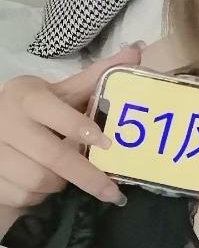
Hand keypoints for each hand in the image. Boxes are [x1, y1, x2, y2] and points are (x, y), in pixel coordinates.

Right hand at [0, 44, 142, 208]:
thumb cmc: (35, 113)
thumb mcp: (60, 93)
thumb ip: (96, 77)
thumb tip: (136, 51)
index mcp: (25, 96)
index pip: (51, 109)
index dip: (78, 126)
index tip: (106, 143)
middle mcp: (4, 121)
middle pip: (52, 155)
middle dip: (87, 175)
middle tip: (113, 192)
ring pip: (38, 180)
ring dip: (60, 184)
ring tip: (67, 176)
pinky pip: (23, 196)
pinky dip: (40, 196)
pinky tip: (42, 184)